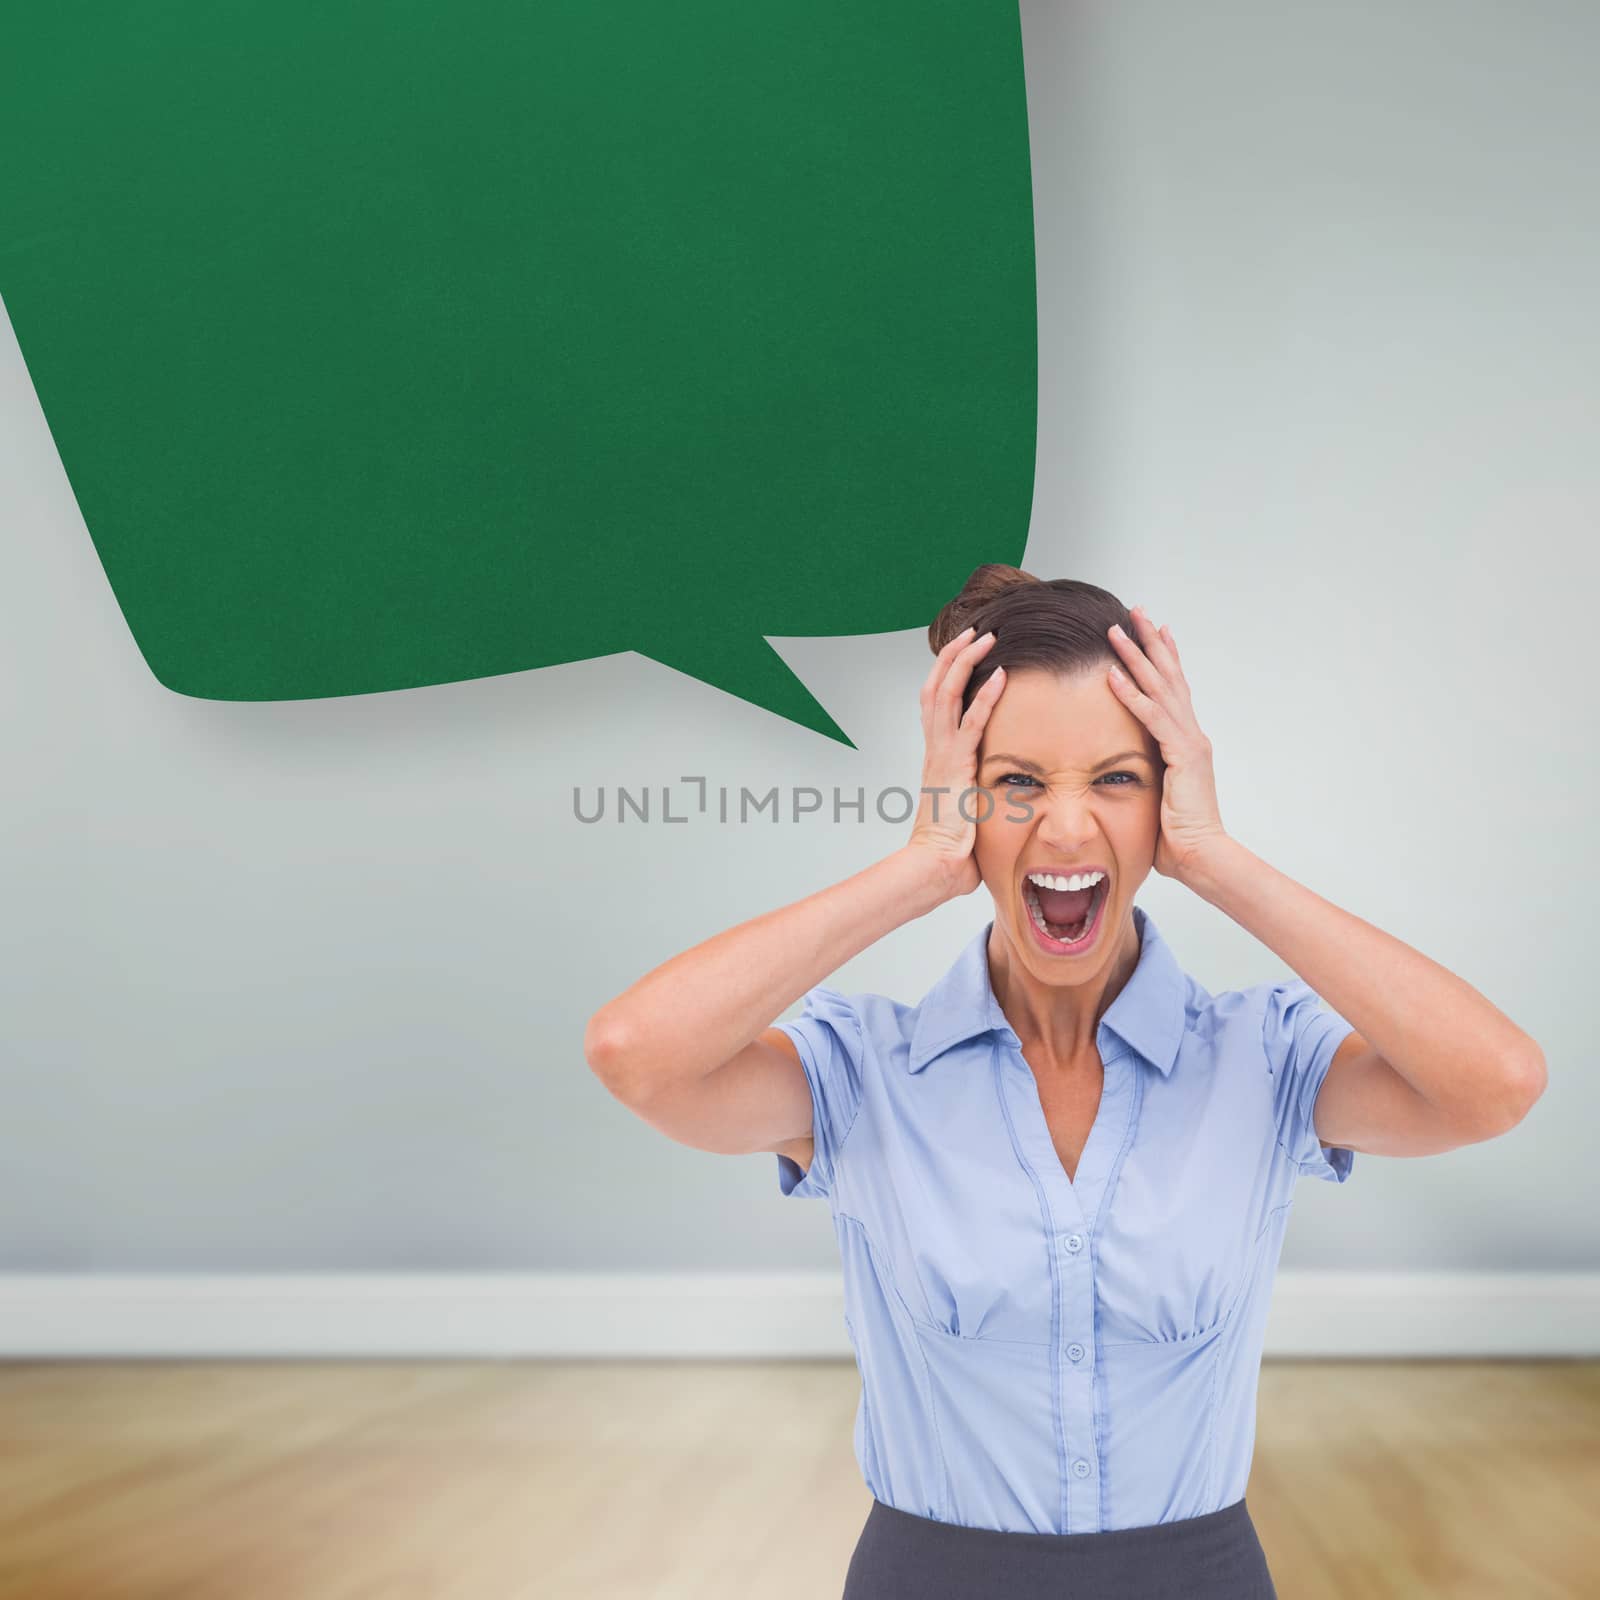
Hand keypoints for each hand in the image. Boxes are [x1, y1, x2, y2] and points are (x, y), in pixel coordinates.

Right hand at [907, 625, 1006, 899]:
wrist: (935, 867)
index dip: (949, 673)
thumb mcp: (969, 811)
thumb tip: (1008, 798)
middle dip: (954, 654)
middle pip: (936, 686)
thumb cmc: (952, 850)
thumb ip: (983, 794)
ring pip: (947, 693)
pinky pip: (971, 723)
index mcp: (938, 756)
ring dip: (966, 661)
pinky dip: (986, 697)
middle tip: (975, 630)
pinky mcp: (955, 766)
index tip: (966, 651)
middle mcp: (936, 748)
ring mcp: (942, 755)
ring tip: (986, 637)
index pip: (938, 702)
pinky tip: (1001, 675)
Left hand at [1106, 607, 1228, 881]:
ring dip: (1136, 657)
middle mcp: (1191, 735)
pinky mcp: (1181, 756)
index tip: (1153, 630)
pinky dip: (1132, 695)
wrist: (1202, 857)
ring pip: (1160, 689)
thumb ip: (1147, 776)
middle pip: (1170, 677)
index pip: (1174, 690)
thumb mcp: (1157, 797)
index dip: (1164, 658)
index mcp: (1186, 742)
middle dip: (1151, 642)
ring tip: (1116, 630)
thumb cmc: (1177, 837)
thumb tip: (1126, 773)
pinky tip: (1114, 675)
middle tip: (1136, 611)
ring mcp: (1189, 743)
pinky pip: (1152, 718)